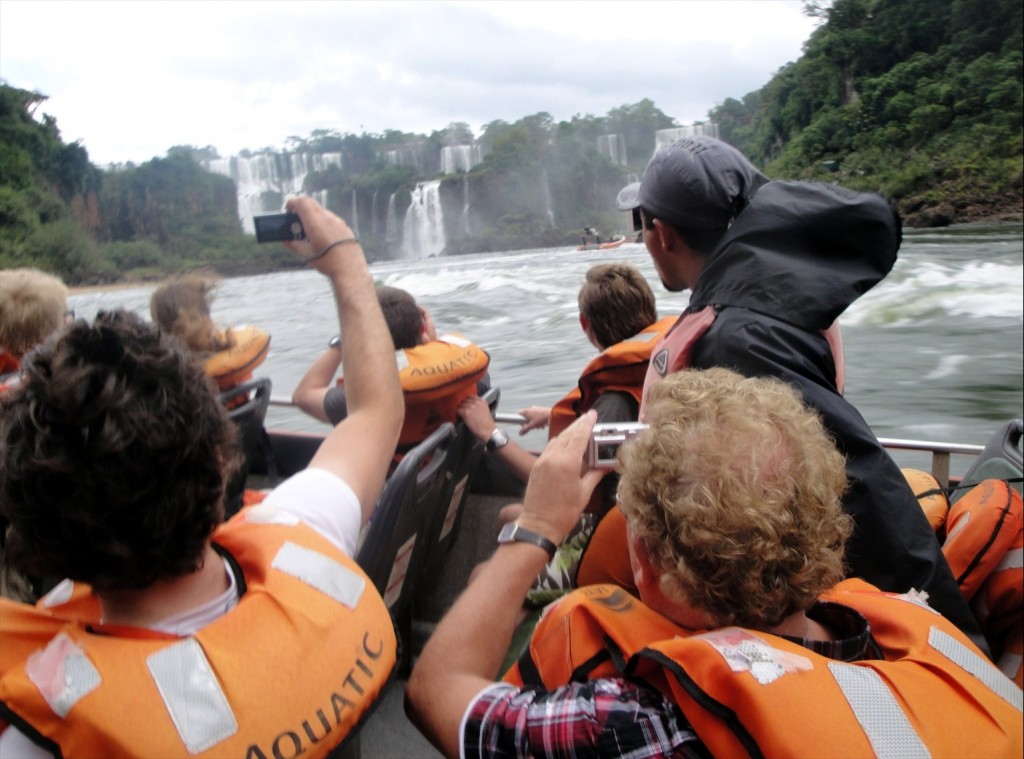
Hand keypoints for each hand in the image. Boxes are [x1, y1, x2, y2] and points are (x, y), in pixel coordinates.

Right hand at [284, 197, 357, 275]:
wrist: (350, 269)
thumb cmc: (327, 262)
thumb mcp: (308, 254)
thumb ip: (295, 245)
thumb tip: (285, 241)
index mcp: (315, 222)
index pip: (302, 202)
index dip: (292, 202)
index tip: (288, 210)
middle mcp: (327, 217)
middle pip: (311, 202)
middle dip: (301, 206)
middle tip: (296, 217)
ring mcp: (338, 221)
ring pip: (322, 210)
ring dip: (312, 213)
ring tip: (308, 228)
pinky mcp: (345, 226)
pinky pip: (331, 218)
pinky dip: (322, 220)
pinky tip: (322, 234)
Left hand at [457, 395, 494, 442]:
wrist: (487, 431)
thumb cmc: (487, 424)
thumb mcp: (485, 410)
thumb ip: (479, 405)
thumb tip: (472, 405)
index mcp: (482, 401)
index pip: (471, 396)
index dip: (468, 402)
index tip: (467, 405)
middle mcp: (476, 402)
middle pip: (464, 401)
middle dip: (464, 406)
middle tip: (464, 411)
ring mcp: (470, 407)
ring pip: (460, 405)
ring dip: (460, 410)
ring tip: (462, 415)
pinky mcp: (465, 412)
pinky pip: (457, 411)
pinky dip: (457, 414)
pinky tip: (460, 417)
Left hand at [517, 410, 602, 544]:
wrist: (538, 525)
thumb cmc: (564, 513)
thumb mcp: (584, 493)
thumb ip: (595, 475)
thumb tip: (606, 465)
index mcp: (567, 463)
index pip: (579, 436)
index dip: (587, 424)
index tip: (593, 414)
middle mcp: (553, 457)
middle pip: (567, 434)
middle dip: (578, 425)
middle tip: (588, 418)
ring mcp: (542, 461)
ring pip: (557, 439)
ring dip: (568, 433)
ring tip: (579, 430)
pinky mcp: (536, 466)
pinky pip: (549, 448)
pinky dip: (559, 442)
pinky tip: (566, 445)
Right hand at [518, 405, 550, 433]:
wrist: (552, 414)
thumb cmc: (541, 419)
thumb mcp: (532, 426)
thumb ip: (525, 429)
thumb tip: (520, 433)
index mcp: (526, 411)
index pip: (519, 414)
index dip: (519, 420)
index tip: (523, 425)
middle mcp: (530, 408)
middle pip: (526, 416)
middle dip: (529, 423)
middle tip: (532, 427)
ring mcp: (535, 408)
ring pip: (532, 416)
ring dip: (534, 423)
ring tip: (539, 427)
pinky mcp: (541, 409)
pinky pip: (537, 415)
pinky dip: (538, 420)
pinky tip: (543, 425)